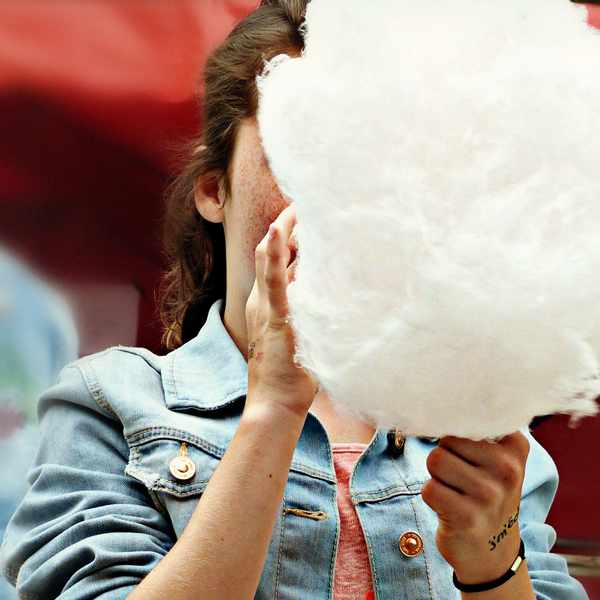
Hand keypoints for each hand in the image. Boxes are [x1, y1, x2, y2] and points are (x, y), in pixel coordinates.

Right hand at [245, 205, 316, 417]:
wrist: (275, 403)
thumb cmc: (293, 375)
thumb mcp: (304, 336)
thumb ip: (313, 315)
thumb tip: (337, 299)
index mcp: (267, 302)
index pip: (274, 258)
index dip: (286, 232)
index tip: (304, 211)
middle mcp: (262, 299)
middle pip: (270, 250)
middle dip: (286, 222)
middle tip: (304, 196)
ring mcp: (266, 307)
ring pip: (270, 258)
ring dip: (283, 229)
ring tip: (296, 201)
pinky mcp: (274, 317)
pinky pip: (272, 281)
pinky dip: (273, 254)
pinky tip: (276, 230)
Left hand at [422, 433, 529, 584]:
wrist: (492, 552)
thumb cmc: (487, 497)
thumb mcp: (499, 462)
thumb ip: (479, 433)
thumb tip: (440, 410)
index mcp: (516, 447)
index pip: (470, 418)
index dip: (459, 434)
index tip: (467, 453)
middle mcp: (507, 469)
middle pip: (448, 439)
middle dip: (446, 457)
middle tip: (461, 480)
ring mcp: (488, 494)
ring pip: (436, 460)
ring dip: (437, 477)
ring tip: (455, 492)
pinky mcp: (466, 516)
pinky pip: (429, 488)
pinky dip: (432, 497)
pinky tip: (449, 508)